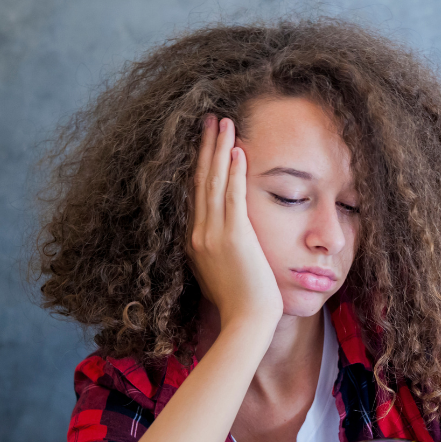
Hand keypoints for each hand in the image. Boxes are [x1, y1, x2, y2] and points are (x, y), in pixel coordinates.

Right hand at [188, 115, 282, 328]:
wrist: (246, 322)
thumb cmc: (241, 304)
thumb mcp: (221, 274)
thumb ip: (218, 253)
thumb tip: (223, 243)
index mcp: (194, 242)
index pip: (195, 193)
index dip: (199, 164)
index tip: (204, 142)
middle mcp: (198, 234)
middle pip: (200, 180)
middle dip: (205, 147)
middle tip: (210, 118)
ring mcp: (213, 234)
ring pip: (213, 182)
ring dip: (219, 149)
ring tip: (223, 122)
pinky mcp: (233, 236)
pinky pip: (232, 195)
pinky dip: (233, 171)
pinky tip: (237, 150)